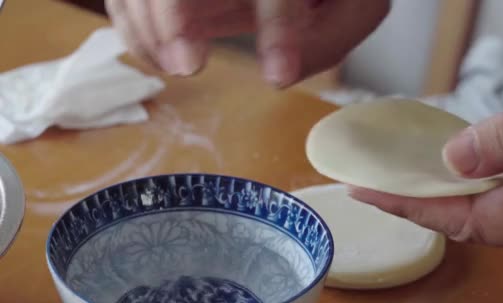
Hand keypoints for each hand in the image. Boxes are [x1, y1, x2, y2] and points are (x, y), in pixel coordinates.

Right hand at [105, 0, 388, 86]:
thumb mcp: (350, 10)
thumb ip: (329, 38)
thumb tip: (280, 75)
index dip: (278, 26)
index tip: (278, 74)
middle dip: (172, 16)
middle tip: (187, 66)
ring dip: (145, 23)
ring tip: (173, 65)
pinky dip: (133, 24)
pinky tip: (158, 55)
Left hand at [350, 58, 502, 263]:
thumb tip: (455, 160)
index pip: (470, 220)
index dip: (413, 208)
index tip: (366, 193)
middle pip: (469, 220)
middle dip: (416, 202)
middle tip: (367, 181)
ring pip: (481, 209)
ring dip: (437, 192)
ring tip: (389, 176)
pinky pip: (499, 197)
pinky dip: (465, 182)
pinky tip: (438, 169)